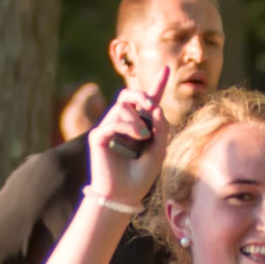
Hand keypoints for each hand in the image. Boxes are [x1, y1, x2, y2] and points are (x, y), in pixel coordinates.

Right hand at [86, 66, 171, 210]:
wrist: (124, 195)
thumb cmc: (141, 176)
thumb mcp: (159, 150)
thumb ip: (161, 128)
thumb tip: (156, 107)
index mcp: (139, 126)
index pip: (147, 101)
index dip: (157, 84)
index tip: (166, 69)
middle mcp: (122, 124)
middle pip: (128, 96)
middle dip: (140, 94)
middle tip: (151, 104)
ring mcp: (109, 129)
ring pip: (121, 108)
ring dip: (136, 119)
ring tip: (144, 136)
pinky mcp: (98, 137)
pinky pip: (112, 122)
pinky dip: (127, 127)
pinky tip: (138, 138)